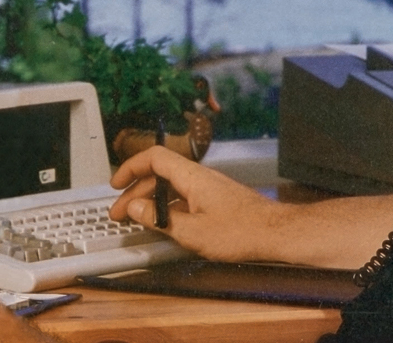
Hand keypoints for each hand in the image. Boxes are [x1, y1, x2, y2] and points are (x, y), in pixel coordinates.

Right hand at [109, 146, 281, 262]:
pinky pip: (185, 197)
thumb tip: (137, 208)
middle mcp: (201, 177)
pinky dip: (168, 207)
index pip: (154, 158)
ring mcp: (209, 188)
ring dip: (152, 201)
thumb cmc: (243, 231)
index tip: (116, 183)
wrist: (276, 234)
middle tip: (120, 213)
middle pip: (160, 174)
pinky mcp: (216, 200)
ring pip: (172, 187)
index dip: (131, 167)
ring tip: (138, 219)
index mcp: (192, 177)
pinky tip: (164, 224)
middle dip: (136, 191)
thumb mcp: (192, 231)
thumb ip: (160, 219)